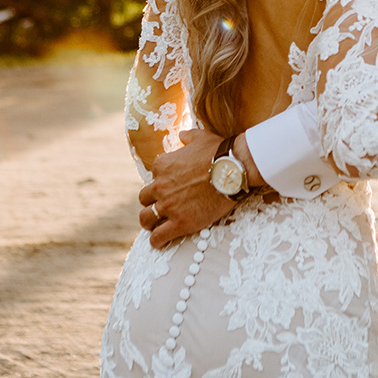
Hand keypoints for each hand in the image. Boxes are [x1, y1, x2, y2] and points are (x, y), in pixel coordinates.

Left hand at [139, 128, 236, 248]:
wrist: (233, 170)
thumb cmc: (219, 152)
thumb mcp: (200, 137)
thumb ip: (187, 136)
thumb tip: (182, 135)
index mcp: (162, 165)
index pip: (152, 176)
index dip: (161, 182)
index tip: (170, 187)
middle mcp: (160, 185)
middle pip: (144, 198)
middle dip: (151, 202)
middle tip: (161, 206)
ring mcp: (168, 205)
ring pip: (146, 218)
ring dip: (149, 221)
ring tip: (155, 225)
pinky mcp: (180, 222)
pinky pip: (158, 237)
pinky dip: (157, 240)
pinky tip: (160, 242)